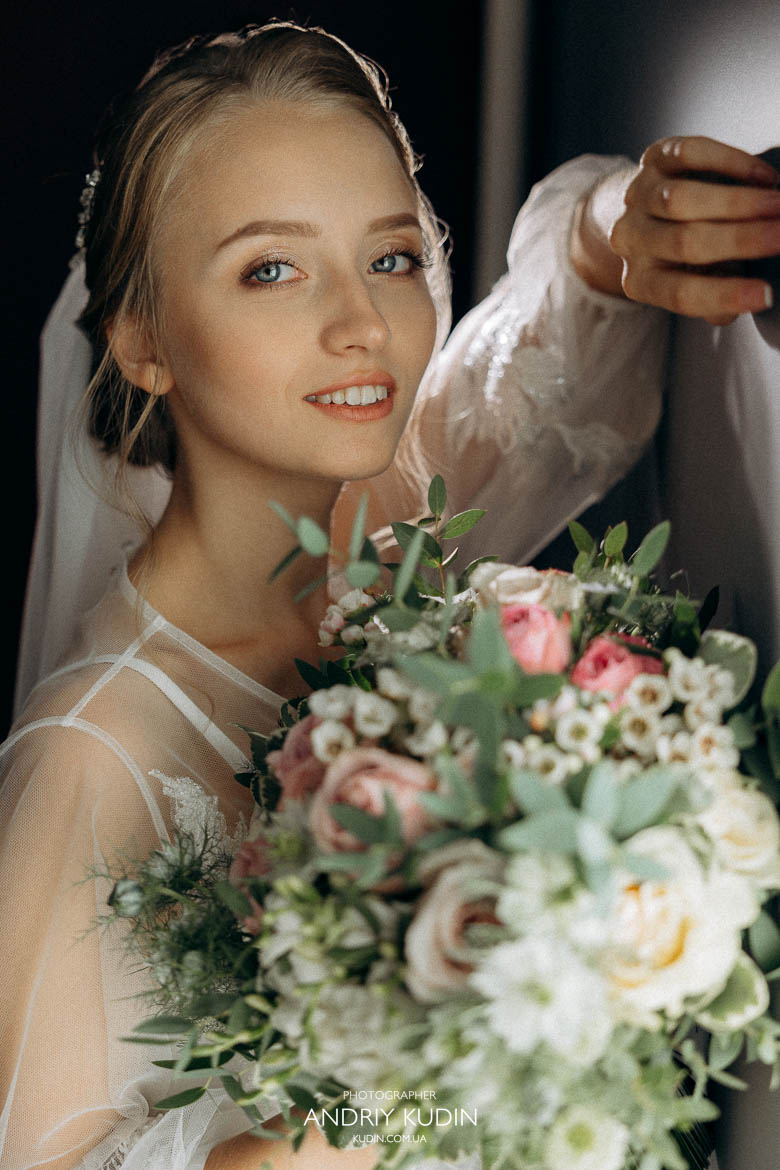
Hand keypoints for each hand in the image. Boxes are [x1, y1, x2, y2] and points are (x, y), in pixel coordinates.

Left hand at [609, 136, 779, 323]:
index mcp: (640, 281)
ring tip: (778, 204)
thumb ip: (718, 295)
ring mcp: (638, 195)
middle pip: (685, 243)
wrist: (647, 207)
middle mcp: (631, 239)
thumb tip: (748, 302)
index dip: (724, 294)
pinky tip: (764, 177)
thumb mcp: (698, 281)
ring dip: (738, 202)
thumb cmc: (683, 253)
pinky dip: (731, 163)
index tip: (765, 294)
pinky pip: (690, 155)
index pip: (681, 294)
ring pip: (683, 200)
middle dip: (742, 240)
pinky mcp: (654, 158)